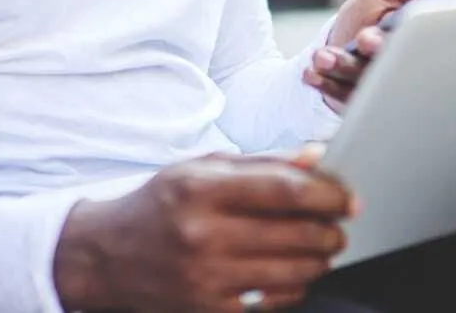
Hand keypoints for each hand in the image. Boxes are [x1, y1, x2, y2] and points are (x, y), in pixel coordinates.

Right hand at [53, 150, 356, 312]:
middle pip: (299, 234)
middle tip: (338, 222)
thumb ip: (259, 162)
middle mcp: (204, 234)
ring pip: (295, 271)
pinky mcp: (212, 311)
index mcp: (200, 189)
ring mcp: (208, 279)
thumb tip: (316, 157)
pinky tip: (290, 270)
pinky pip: (276, 300)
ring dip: (320, 258)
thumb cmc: (159, 203)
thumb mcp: (199, 168)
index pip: (285, 191)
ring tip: (319, 245)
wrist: (108, 256)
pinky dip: (294, 285)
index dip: (329, 194)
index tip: (348, 197)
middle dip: (331, 229)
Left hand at [303, 0, 455, 111]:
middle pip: (392, 61)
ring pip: (361, 79)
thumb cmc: (371, 11)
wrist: (339, 38)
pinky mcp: (351, 98)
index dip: (405, 35)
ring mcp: (374, 84)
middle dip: (378, 49)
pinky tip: (310, 73)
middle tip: (364, 39)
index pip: (418, 41)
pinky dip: (323, 82)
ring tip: (323, 57)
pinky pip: (337, 93)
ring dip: (342, 67)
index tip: (384, 29)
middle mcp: (395, 66)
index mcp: (411, 40)